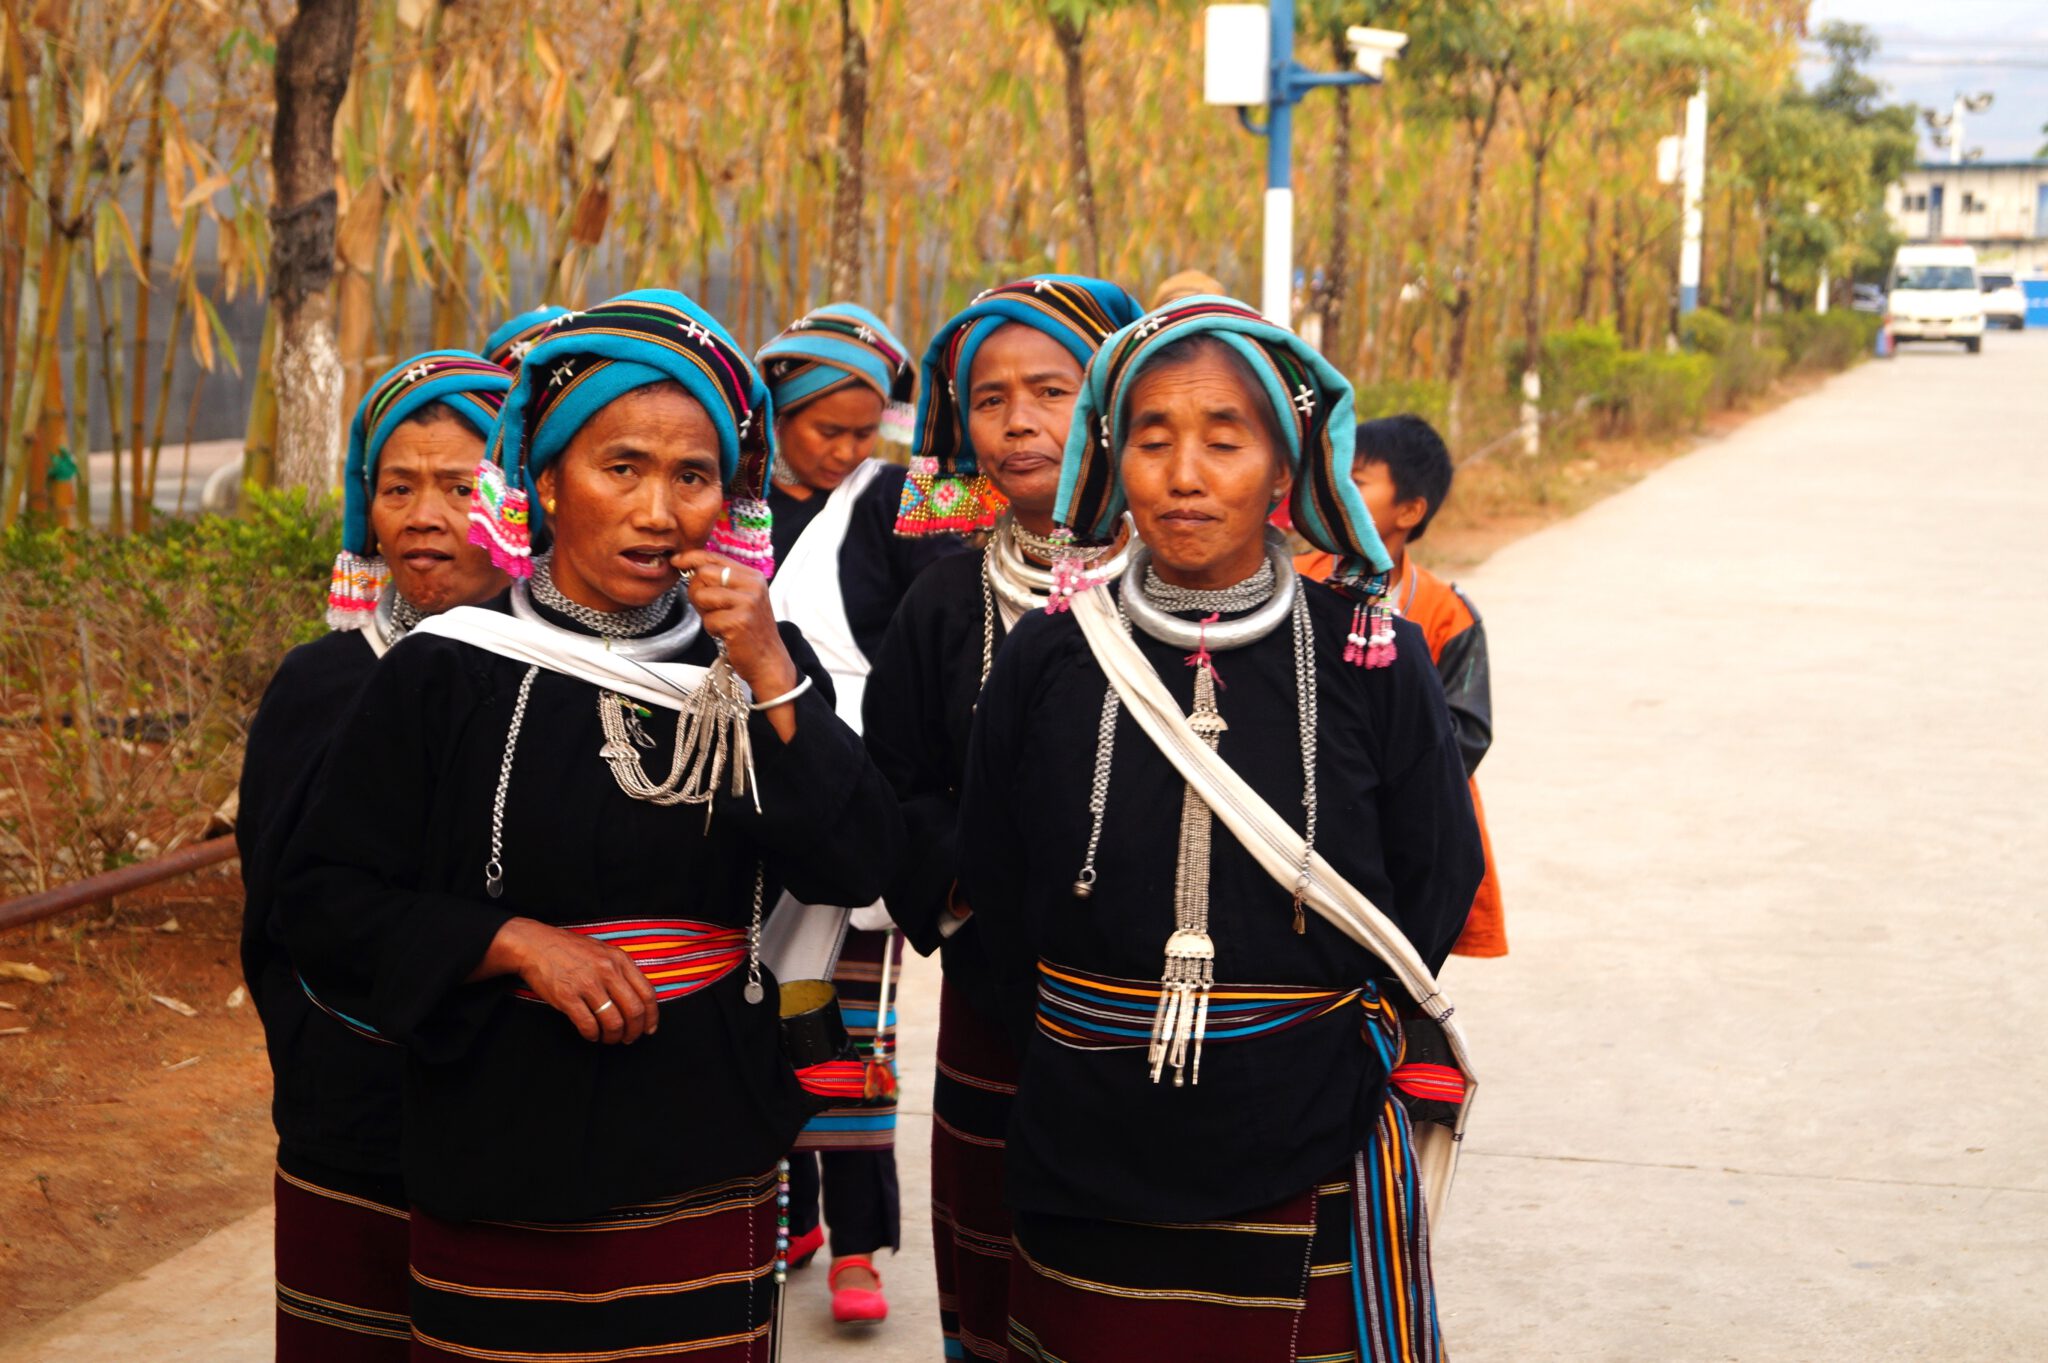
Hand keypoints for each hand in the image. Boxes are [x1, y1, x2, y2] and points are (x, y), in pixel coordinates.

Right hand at [476, 917, 658, 1043]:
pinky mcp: (567, 997)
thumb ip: (621, 971)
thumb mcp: (603, 951)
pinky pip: (588, 1025)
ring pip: (613, 1021)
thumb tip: (638, 999)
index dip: (651, 1016)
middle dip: (634, 1031)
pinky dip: (592, 1035)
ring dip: (613, 1036)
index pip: (647, 993)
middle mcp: (607, 971)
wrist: (535, 944)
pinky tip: (590, 1035)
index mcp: (619, 960)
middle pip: (634, 1011)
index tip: (649, 1029)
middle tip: (628, 1039)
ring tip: (608, 1038)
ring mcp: (587, 984)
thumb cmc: (570, 950)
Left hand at [671, 548, 800, 704]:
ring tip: (722, 621)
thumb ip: (719, 582)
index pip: (715, 557)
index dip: (691, 557)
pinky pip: (708, 620)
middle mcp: (752, 585)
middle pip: (704, 573)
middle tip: (708, 608)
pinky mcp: (740, 621)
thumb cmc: (749, 631)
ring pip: (702, 596)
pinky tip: (727, 634)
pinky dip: (712, 630)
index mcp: (752, 576)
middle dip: (696, 591)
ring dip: (705, 613)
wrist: (768, 660)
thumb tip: (688, 567)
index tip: (676, 560)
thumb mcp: (740, 599)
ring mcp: (748, 602)